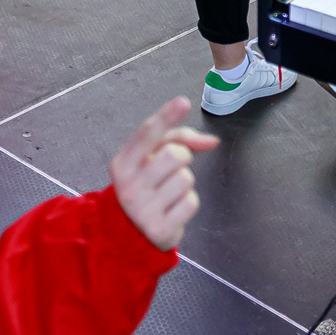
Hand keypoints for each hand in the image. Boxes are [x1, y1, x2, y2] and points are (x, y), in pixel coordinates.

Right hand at [111, 96, 216, 250]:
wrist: (127, 233)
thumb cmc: (145, 185)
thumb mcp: (150, 160)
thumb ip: (177, 140)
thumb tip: (212, 141)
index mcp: (123, 162)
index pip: (146, 134)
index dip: (166, 116)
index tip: (183, 102)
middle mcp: (128, 184)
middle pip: (175, 155)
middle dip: (182, 158)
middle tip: (172, 169)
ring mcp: (142, 208)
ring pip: (186, 179)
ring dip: (185, 183)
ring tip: (170, 192)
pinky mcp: (158, 229)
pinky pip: (191, 203)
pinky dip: (187, 204)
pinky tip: (173, 209)